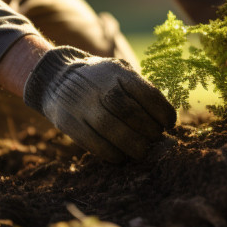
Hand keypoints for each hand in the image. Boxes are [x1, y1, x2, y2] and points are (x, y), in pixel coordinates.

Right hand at [23, 46, 175, 161]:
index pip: (147, 94)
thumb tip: (166, 122)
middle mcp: (99, 86)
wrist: (57, 77)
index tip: (169, 124)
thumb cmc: (101, 80)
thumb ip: (140, 91)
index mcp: (118, 71)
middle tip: (155, 139)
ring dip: (132, 145)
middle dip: (149, 130)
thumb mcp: (120, 73)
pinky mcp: (68, 122)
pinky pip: (93, 143)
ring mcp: (82, 104)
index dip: (163, 112)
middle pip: (130, 112)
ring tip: (142, 151)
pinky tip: (121, 155)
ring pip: (112, 129)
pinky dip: (111, 153)